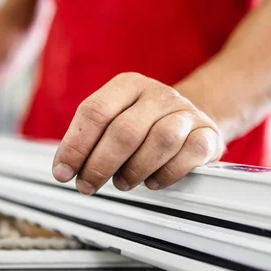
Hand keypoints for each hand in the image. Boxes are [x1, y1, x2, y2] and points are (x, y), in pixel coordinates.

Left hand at [52, 72, 224, 193]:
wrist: (190, 121)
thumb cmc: (144, 126)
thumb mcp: (115, 120)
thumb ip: (90, 140)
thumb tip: (65, 169)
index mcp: (128, 85)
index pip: (95, 111)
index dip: (75, 146)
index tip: (63, 172)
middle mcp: (157, 94)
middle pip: (125, 130)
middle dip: (100, 165)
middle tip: (88, 185)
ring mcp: (185, 113)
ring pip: (159, 141)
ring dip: (134, 170)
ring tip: (122, 182)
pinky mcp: (207, 134)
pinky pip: (187, 155)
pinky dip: (166, 174)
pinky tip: (153, 180)